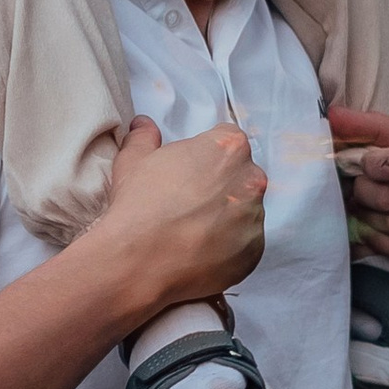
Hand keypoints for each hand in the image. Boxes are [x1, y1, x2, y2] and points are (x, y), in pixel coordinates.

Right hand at [85, 117, 268, 325]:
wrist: (138, 262)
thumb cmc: (139, 207)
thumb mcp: (133, 161)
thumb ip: (145, 137)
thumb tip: (144, 126)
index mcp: (228, 147)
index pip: (227, 140)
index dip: (206, 155)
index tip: (191, 172)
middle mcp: (250, 179)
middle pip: (240, 175)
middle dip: (220, 185)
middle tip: (190, 202)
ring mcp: (255, 219)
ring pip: (244, 211)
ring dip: (226, 217)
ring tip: (193, 231)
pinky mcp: (253, 253)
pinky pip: (245, 245)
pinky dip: (228, 248)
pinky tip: (200, 251)